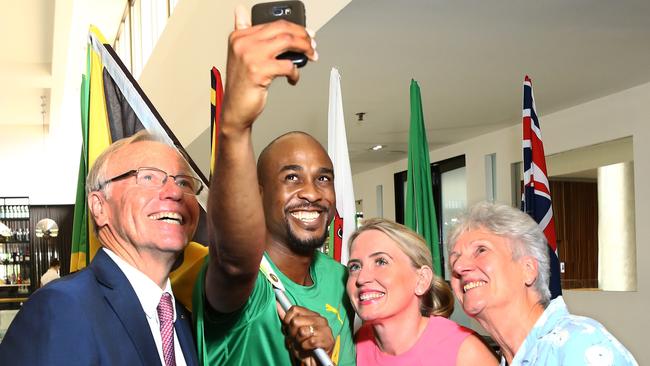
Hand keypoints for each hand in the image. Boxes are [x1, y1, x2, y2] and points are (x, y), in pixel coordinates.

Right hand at [221, 5, 317, 132]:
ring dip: (305, 48)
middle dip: (303, 36)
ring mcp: (251, 56)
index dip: (295, 28)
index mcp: (239, 36)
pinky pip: (287, 65)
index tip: (306, 34)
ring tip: (311, 56)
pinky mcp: (259, 71)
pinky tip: (293, 78)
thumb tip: (240, 9)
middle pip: (283, 29)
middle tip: (313, 44)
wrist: (235, 108)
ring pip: (287, 42)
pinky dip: (295, 72)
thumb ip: (242, 29)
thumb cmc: (241, 84)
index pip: (273, 24)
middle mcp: (243, 43)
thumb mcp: (239, 53)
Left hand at [278, 304, 333, 365]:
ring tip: (301, 344)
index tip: (287, 327)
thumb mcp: (294, 332)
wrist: (316, 361)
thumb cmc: (305, 345)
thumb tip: (278, 305)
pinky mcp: (328, 340)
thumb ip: (288, 319)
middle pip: (296, 321)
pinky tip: (308, 348)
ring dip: (298, 341)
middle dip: (292, 333)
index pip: (295, 309)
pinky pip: (309, 342)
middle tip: (295, 339)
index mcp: (313, 315)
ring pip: (302, 332)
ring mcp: (325, 329)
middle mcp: (320, 319)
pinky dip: (305, 347)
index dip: (287, 319)